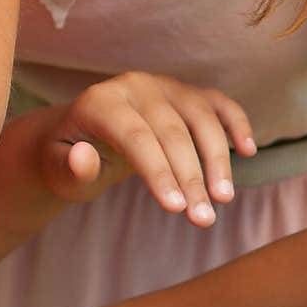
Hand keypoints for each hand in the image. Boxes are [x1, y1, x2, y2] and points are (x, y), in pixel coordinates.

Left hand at [33, 72, 256, 226]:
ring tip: (223, 199)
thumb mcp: (58, 170)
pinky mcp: (184, 94)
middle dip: (190, 177)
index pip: (135, 135)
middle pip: (171, 130)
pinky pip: (216, 102)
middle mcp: (134, 86)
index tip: (176, 209)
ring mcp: (163, 86)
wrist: (79, 134)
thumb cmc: (68, 157)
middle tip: (203, 220)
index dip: (157, 171)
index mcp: (100, 101)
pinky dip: (236, 121)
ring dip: (217, 158)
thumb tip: (84, 159)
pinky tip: (249, 150)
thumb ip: (71, 167)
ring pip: (199, 116)